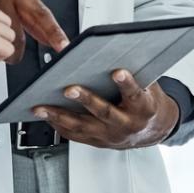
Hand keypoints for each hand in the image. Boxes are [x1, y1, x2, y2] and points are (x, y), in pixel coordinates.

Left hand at [34, 70, 177, 150]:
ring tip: (41, 106)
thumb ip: (135, 71)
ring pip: (83, 126)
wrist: (152, 130)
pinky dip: (59, 125)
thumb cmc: (147, 101)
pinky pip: (75, 135)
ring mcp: (110, 135)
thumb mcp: (149, 84)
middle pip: (104, 112)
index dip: (127, 84)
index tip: (118, 72)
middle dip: (86, 99)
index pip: (135, 94)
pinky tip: (45, 115)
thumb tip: (114, 50)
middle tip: (69, 88)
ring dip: (60, 116)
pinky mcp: (98, 142)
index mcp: (143, 108)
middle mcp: (126, 124)